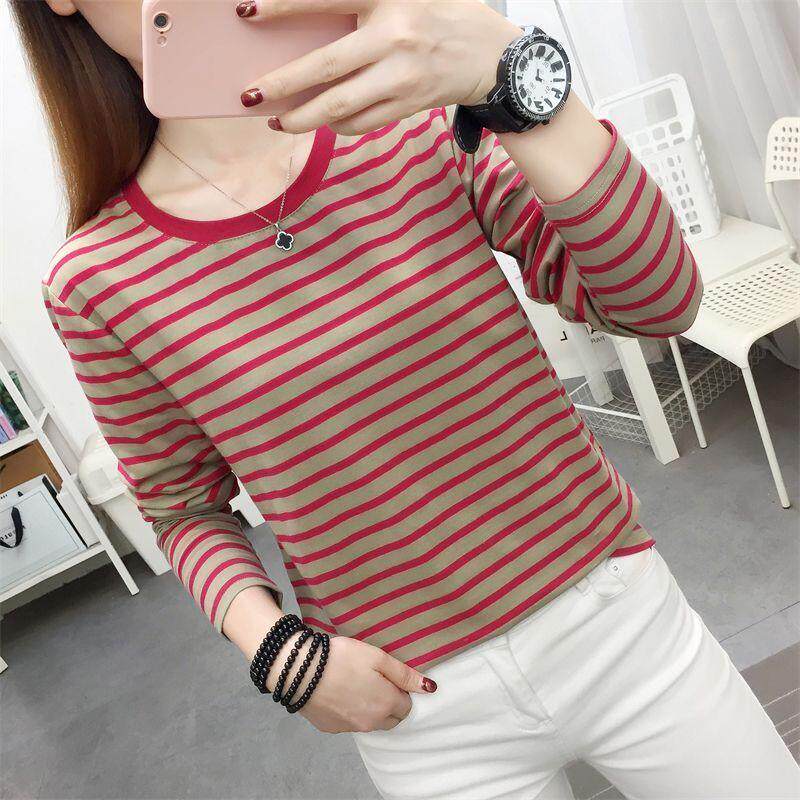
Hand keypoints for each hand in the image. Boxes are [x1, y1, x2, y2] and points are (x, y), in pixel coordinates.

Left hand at [236, 0, 522, 134]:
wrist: (493, 56)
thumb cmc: (443, 13)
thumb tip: (314, 19)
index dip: (284, 6)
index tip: (246, 11)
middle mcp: (394, 40)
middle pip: (327, 69)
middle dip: (282, 85)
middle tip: (249, 95)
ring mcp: (402, 79)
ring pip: (341, 106)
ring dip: (303, 118)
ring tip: (278, 121)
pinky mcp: (408, 106)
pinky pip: (363, 122)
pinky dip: (337, 125)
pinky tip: (319, 122)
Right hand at [270, 633, 436, 732]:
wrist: (299, 670)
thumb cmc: (342, 658)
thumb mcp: (377, 658)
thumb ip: (405, 674)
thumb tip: (430, 688)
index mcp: (385, 705)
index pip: (407, 706)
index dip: (400, 690)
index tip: (388, 676)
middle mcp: (370, 723)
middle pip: (391, 718)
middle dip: (389, 703)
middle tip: (374, 679)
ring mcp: (349, 728)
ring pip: (370, 722)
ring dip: (369, 708)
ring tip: (355, 683)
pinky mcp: (331, 728)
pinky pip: (349, 722)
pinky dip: (349, 711)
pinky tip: (339, 692)